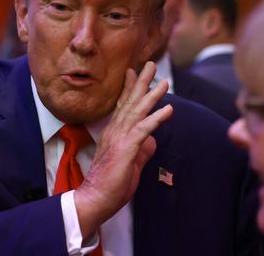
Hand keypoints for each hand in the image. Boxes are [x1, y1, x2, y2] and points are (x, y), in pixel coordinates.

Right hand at [74, 61, 172, 237]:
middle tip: (150, 64)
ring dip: (152, 95)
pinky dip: (156, 118)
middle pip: (130, 102)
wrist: (95, 198)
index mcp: (114, 133)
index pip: (123, 106)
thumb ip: (142, 151)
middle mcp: (115, 131)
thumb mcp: (130, 164)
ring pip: (138, 111)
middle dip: (141, 82)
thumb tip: (152, 142)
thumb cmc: (110, 184)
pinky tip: (169, 109)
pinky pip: (144, 129)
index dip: (130, 88)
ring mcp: (120, 138)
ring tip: (164, 82)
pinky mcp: (126, 148)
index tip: (134, 71)